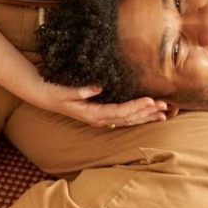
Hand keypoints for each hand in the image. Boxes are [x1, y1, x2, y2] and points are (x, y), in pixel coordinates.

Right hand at [32, 81, 166, 127]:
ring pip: (128, 120)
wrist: (44, 96)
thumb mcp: (65, 91)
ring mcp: (101, 119)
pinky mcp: (101, 115)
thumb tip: (98, 87)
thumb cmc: (55, 92)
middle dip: (147, 112)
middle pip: (128, 118)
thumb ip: (81, 90)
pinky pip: (123, 118)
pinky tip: (149, 114)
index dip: (135, 106)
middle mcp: (99, 119)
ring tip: (163, 113)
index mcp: (92, 113)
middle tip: (164, 106)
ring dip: (146, 116)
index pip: (119, 111)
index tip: (149, 100)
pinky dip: (138, 116)